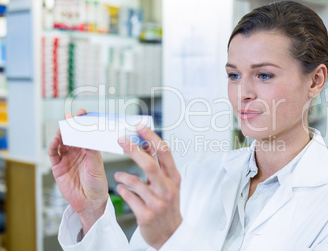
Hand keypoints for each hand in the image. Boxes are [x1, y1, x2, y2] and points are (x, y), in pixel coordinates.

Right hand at [48, 109, 107, 233]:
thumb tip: (89, 137)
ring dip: (61, 134)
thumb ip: (91, 151)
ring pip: (62, 142)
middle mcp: (78, 152)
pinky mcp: (58, 167)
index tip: (83, 113)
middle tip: (70, 117)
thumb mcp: (96, 166)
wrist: (90, 202)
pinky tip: (55, 141)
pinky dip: (53, 146)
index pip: (86, 132)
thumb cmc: (97, 184)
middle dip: (71, 125)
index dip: (83, 123)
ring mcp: (67, 158)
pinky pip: (53, 154)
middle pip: (72, 135)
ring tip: (63, 128)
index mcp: (89, 149)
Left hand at [114, 126, 181, 249]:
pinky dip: (122, 190)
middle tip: (120, 140)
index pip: (165, 153)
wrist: (170, 233)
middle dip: (133, 150)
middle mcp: (167, 189)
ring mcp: (157, 203)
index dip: (152, 137)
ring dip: (123, 176)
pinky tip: (121, 188)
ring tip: (118, 175)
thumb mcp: (167, 184)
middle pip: (149, 164)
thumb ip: (158, 165)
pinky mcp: (146, 215)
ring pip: (135, 182)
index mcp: (174, 178)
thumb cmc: (168, 205)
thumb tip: (146, 143)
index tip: (140, 127)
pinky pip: (129, 197)